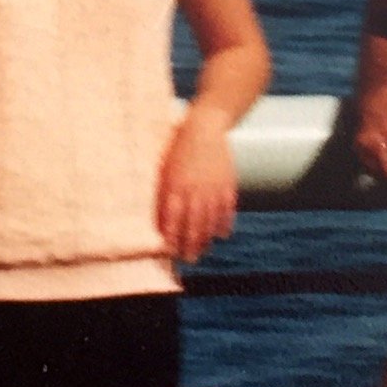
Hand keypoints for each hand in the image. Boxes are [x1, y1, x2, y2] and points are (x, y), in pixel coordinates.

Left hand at [157, 109, 236, 262]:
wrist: (204, 127)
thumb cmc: (177, 147)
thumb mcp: (164, 168)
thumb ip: (162, 194)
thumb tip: (159, 219)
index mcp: (176, 184)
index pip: (173, 218)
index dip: (171, 236)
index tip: (168, 250)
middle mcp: (196, 189)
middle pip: (194, 224)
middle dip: (190, 244)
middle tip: (188, 259)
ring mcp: (214, 188)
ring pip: (211, 221)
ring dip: (206, 238)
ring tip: (202, 251)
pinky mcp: (228, 184)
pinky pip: (227, 209)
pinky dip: (225, 223)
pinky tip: (221, 234)